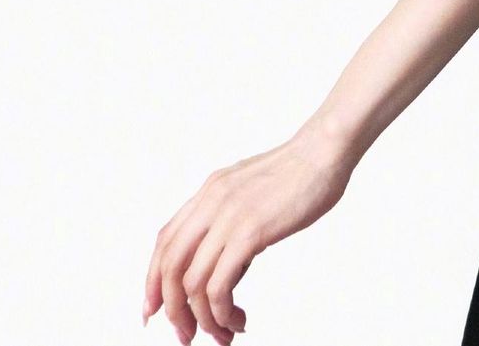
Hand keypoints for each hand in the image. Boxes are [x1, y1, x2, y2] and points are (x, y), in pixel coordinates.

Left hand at [142, 124, 354, 341]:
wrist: (325, 151)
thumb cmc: (300, 173)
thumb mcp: (252, 193)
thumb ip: (232, 222)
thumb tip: (226, 269)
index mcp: (210, 191)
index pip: (165, 242)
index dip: (153, 281)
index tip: (156, 310)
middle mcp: (211, 203)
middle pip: (169, 267)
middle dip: (174, 310)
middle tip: (187, 336)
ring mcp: (228, 217)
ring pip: (192, 284)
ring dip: (203, 319)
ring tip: (223, 334)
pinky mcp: (249, 232)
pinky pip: (218, 287)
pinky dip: (222, 313)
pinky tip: (239, 320)